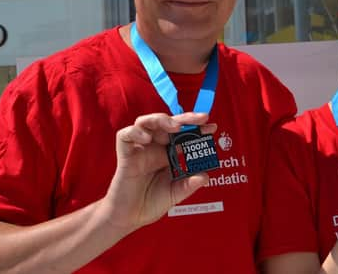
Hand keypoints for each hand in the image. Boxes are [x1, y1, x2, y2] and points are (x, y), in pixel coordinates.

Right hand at [100, 112, 215, 233]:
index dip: (197, 128)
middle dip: (186, 118)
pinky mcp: (125, 153)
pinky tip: (147, 139)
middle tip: (201, 119)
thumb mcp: (175, 194)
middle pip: (168, 123)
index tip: (212, 127)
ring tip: (175, 127)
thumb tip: (205, 176)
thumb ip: (188, 185)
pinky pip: (125, 135)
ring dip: (162, 120)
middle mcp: (155, 147)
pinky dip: (136, 132)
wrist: (128, 218)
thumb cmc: (150, 203)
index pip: (184, 134)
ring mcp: (140, 148)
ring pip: (147, 122)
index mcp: (169, 153)